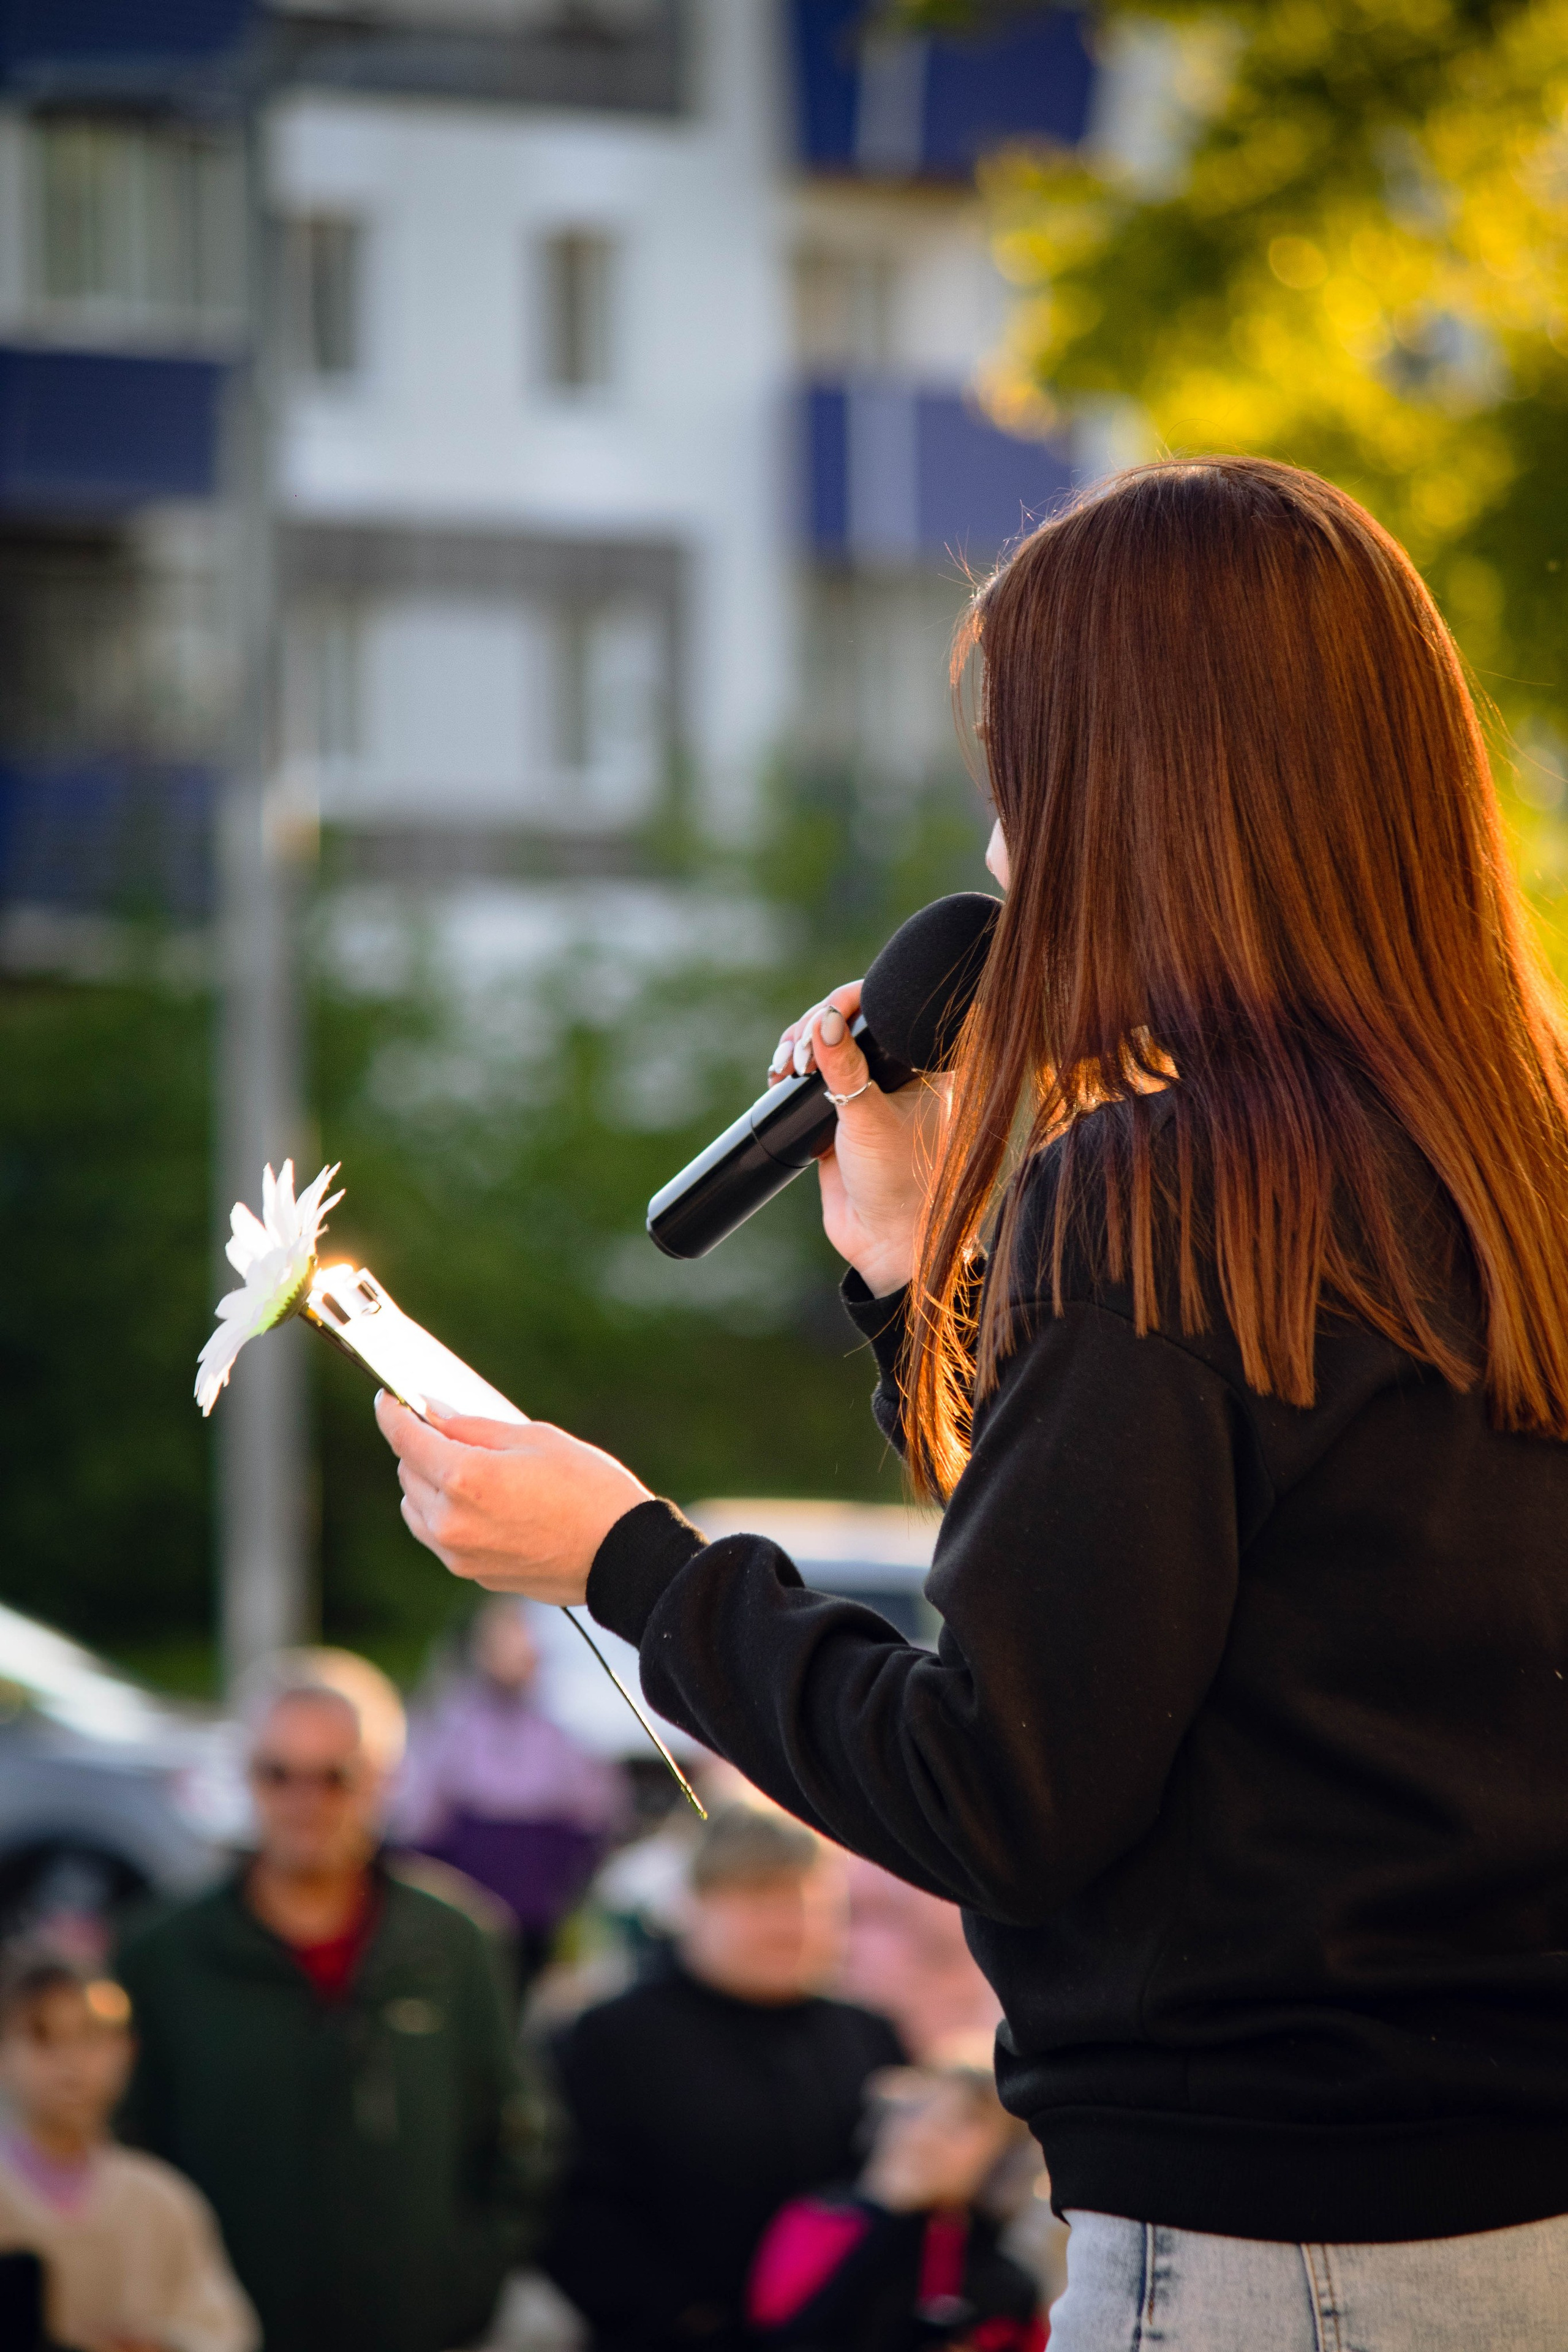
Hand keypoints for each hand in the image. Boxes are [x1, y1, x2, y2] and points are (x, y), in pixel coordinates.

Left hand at [374, 1393, 652, 1602]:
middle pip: (407, 1471)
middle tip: (448, 1429)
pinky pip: (437, 1535)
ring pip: (415, 1507)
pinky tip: (479, 1501)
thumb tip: (433, 1413)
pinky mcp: (471, 1573)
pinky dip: (443, 1513)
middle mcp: (450, 1520)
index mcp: (464, 1478)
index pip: (405, 1438)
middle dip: (420, 1446)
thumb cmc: (588, 1488)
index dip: (392, 1412)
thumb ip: (473, 1427)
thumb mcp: (534, 1438)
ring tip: (468, 1468)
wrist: (622, 1555)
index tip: (388, 1398)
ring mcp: (458, 1553)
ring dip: (428, 1483)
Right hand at [769, 983, 947, 1296]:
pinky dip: (791, 1071)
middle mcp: (898, 1072)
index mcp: (925, 1064)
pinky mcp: (840, 1113)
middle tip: (797, 1056)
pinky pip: (813, 1077)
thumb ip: (845, 1068)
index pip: (886, 1009)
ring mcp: (867, 1091)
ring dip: (798, 1047)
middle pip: (849, 1022)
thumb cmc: (898, 1182)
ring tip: (784, 1068)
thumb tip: (823, 1020)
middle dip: (814, 1027)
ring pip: (826, 1047)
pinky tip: (779, 1077)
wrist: (884, 1242)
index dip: (849, 1002)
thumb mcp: (869, 1118)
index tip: (822, 1017)